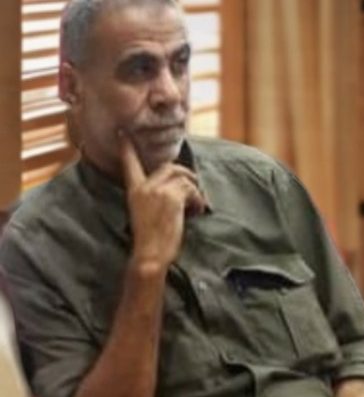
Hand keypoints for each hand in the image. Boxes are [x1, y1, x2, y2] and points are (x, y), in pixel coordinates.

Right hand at [119, 132, 205, 269]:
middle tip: (194, 188)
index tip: (123, 133)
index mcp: (134, 191)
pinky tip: (197, 212)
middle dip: (186, 174)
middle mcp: (145, 187)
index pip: (129, 164)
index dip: (127, 148)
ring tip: (196, 206)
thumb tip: (177, 191)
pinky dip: (198, 200)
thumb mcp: (145, 214)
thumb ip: (154, 198)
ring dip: (195, 191)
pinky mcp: (172, 198)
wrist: (150, 254)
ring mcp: (158, 191)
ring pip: (184, 178)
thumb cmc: (149, 241)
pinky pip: (192, 190)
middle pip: (170, 167)